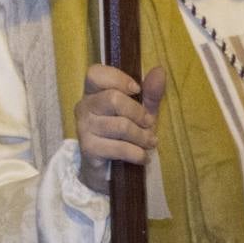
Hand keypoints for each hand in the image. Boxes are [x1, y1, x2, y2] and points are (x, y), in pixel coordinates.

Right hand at [74, 64, 165, 193]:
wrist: (109, 172)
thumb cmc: (125, 136)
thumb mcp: (141, 112)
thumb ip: (150, 93)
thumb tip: (159, 70)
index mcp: (94, 92)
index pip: (95, 73)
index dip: (117, 78)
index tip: (136, 89)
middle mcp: (84, 106)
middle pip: (113, 98)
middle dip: (139, 113)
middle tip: (149, 124)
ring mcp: (83, 127)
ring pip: (120, 125)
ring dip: (142, 137)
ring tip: (149, 143)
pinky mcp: (88, 149)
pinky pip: (119, 147)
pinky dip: (137, 154)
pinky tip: (142, 157)